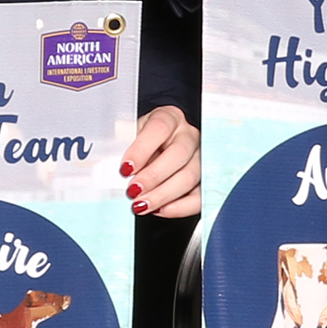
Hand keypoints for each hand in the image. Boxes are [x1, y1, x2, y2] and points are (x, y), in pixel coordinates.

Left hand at [122, 106, 202, 222]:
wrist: (159, 147)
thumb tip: (122, 171)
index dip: (142, 149)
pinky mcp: (205, 180)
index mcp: (169, 117)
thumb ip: (125, 147)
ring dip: (163, 195)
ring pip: (190, 176)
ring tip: (141, 205)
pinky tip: (159, 210)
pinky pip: (200, 196)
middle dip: (153, 176)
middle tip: (133, 191)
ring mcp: (201, 157)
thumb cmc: (143, 141)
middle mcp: (189, 135)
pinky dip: (179, 207)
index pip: (159, 128)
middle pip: (179, 153)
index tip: (125, 169)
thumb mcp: (131, 135)